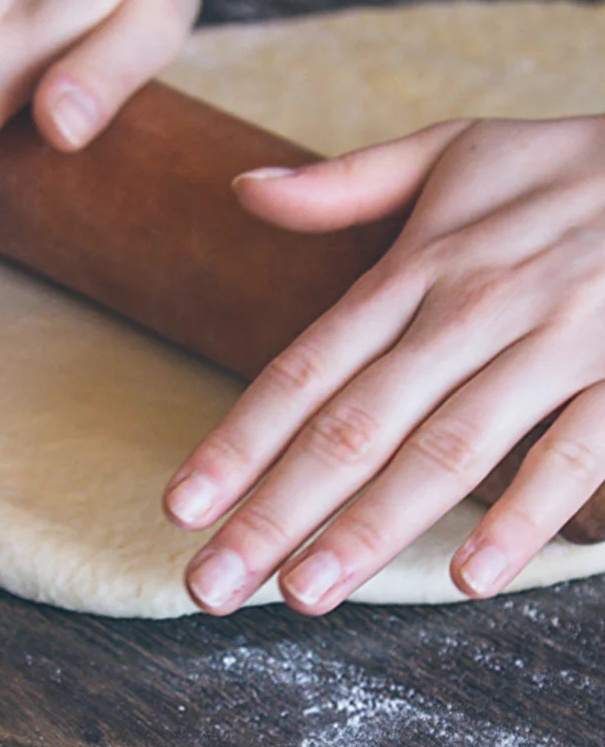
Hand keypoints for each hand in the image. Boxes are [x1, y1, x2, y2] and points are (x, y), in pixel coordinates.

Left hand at [164, 116, 604, 614]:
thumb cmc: (570, 165)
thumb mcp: (454, 152)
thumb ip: (345, 184)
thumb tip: (244, 190)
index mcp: (418, 267)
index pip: (304, 369)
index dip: (237, 442)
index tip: (181, 506)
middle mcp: (472, 308)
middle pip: (353, 426)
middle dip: (275, 512)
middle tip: (212, 586)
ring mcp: (556, 342)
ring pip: (447, 449)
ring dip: (372, 527)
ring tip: (306, 594)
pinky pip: (575, 451)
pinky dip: (523, 514)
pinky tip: (469, 577)